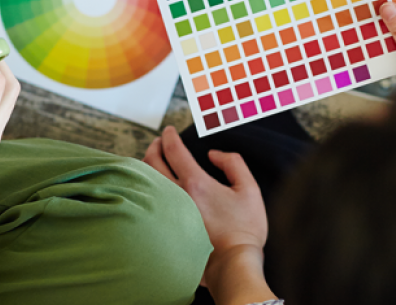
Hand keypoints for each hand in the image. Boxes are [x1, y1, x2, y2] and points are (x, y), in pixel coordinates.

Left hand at [143, 127, 275, 303]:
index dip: (169, 135)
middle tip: (159, 141)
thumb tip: (214, 155)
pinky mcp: (165, 227)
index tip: (169, 130)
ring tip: (153, 161)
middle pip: (152, 162)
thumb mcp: (249, 189)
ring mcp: (167, 213)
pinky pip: (148, 201)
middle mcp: (176, 195)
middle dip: (154, 146)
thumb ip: (233, 163)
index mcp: (195, 183)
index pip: (173, 150)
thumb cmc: (244, 230)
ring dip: (147, 166)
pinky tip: (154, 188)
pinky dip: (147, 187)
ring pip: (146, 181)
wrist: (233, 263)